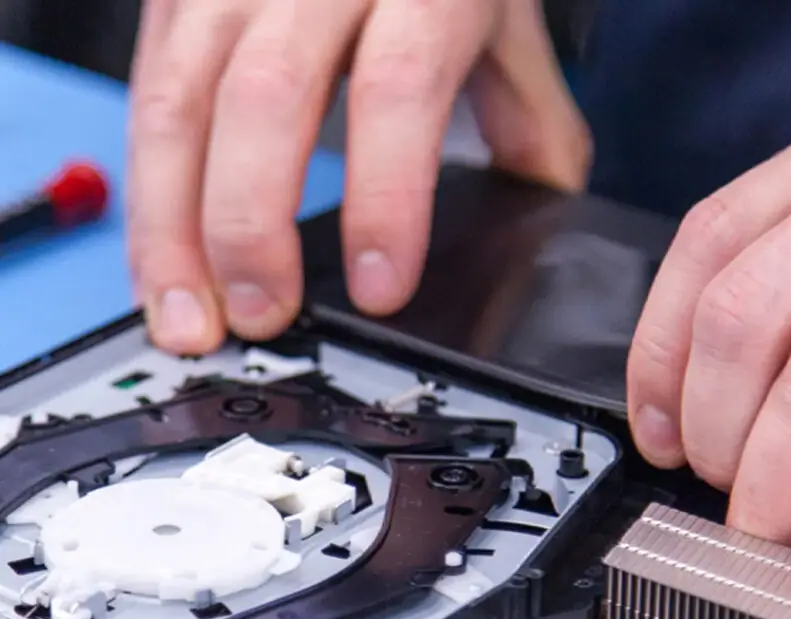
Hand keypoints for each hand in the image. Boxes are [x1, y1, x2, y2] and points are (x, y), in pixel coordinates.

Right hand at [128, 0, 589, 352]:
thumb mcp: (502, 20)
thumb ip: (528, 117)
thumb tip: (547, 209)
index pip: (397, 92)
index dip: (385, 200)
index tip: (380, 290)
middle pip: (264, 100)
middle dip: (251, 227)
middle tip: (261, 319)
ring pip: (179, 102)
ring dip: (173, 226)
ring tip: (189, 316)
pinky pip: (146, 97)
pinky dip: (149, 192)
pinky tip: (162, 259)